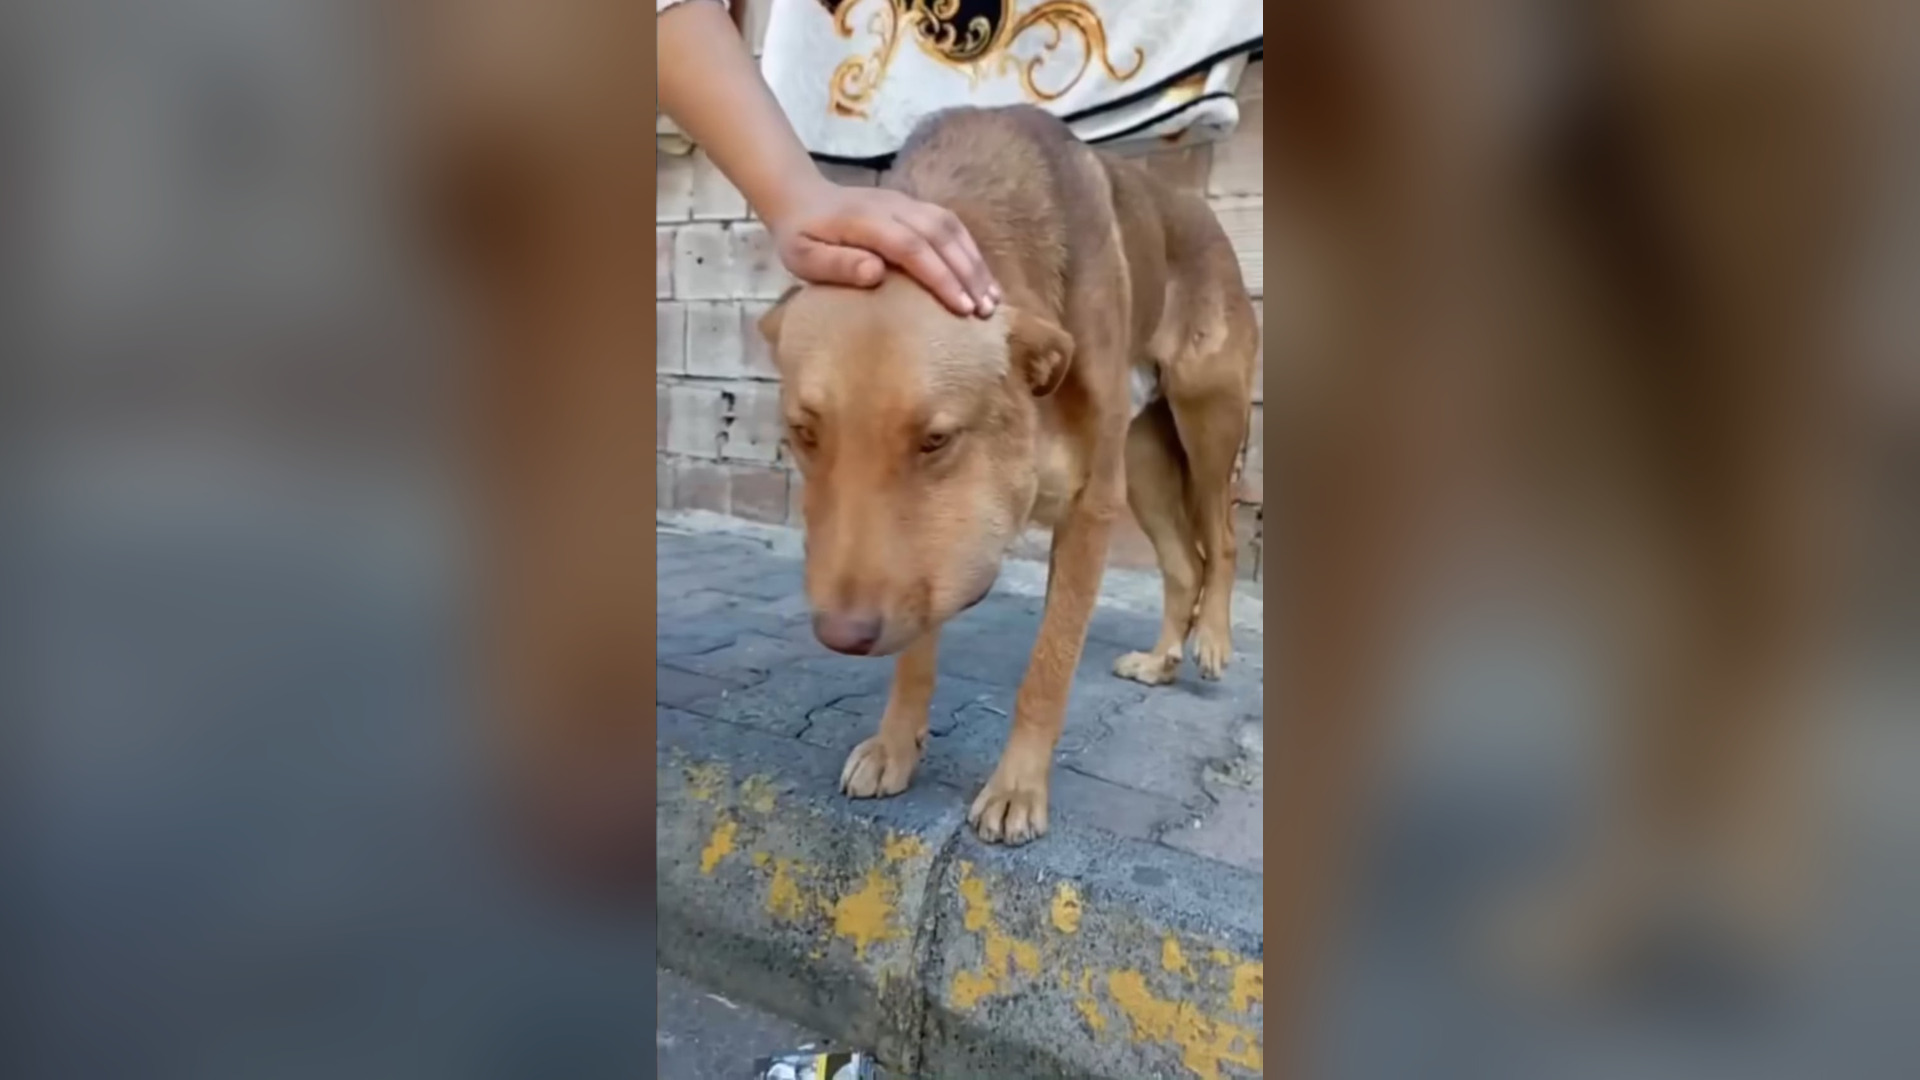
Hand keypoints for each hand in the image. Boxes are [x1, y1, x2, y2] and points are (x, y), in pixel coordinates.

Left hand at [766, 179, 1000, 316]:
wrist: (801, 196)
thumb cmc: (801, 237)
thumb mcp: (802, 257)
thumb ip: (837, 265)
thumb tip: (876, 273)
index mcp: (864, 220)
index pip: (911, 246)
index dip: (939, 276)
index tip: (961, 308)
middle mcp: (892, 206)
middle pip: (940, 235)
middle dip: (968, 273)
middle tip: (986, 311)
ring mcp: (906, 202)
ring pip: (951, 227)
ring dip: (975, 262)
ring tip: (992, 298)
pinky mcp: (914, 206)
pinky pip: (950, 224)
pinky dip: (970, 250)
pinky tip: (981, 277)